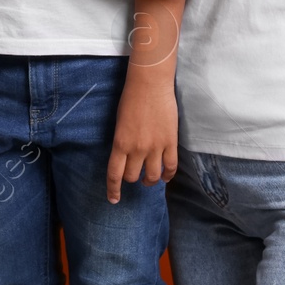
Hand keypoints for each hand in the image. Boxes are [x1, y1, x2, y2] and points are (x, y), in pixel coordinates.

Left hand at [106, 74, 178, 204]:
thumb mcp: (119, 123)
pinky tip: (165, 177)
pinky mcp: (170, 142)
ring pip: (152, 176)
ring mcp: (155, 147)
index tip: (114, 199)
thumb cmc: (131, 99)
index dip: (113, 190)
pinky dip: (168, 176)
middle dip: (132, 179)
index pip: (115, 174)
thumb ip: (122, 142)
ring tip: (150, 179)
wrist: (150, 84)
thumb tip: (125, 159)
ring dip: (150, 180)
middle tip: (134, 175)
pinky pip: (170, 167)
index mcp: (120, 143)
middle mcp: (137, 148)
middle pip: (133, 177)